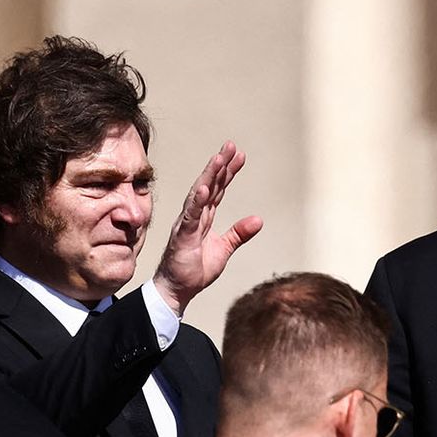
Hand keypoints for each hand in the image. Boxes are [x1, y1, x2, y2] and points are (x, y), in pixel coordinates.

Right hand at [153, 141, 262, 314]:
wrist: (178, 290)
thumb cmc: (195, 269)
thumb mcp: (224, 249)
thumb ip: (239, 233)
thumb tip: (258, 220)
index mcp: (204, 218)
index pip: (218, 189)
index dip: (228, 172)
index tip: (240, 156)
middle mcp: (194, 216)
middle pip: (209, 185)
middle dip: (220, 165)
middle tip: (231, 146)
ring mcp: (187, 224)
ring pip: (199, 195)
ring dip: (209, 176)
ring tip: (219, 158)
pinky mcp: (182, 236)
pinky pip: (190, 216)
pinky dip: (198, 201)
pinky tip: (205, 188)